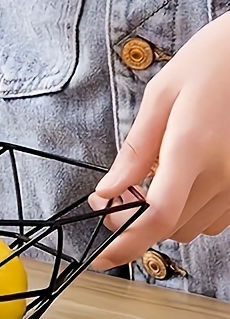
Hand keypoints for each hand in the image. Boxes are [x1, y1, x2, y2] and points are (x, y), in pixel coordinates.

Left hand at [89, 13, 229, 269]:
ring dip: (164, 219)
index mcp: (192, 147)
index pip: (158, 215)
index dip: (126, 244)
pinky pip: (216, 219)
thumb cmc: (213, 62)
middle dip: (135, 224)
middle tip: (115, 197)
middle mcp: (223, 172)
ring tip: (148, 184)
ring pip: (193, 228)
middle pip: (170, 229)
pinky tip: (180, 183)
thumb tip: (108, 190)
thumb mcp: (163, 95)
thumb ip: (135, 148)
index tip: (101, 256)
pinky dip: (190, 212)